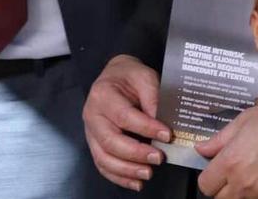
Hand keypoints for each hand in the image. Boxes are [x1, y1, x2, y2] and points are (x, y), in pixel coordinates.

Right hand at [83, 54, 171, 191]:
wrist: (115, 75)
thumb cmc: (130, 76)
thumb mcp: (144, 76)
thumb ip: (153, 97)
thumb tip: (162, 124)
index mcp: (102, 94)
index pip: (124, 116)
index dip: (146, 128)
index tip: (166, 135)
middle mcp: (92, 114)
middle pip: (111, 141)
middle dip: (136, 153)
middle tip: (159, 158)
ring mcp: (90, 131)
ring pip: (104, 158)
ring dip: (127, 170)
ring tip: (148, 173)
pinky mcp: (94, 144)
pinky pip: (103, 165)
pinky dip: (119, 177)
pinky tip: (136, 183)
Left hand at [196, 97, 257, 198]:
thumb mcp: (242, 121)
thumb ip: (218, 140)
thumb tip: (200, 149)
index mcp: (230, 162)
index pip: (205, 185)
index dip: (209, 177)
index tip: (215, 171)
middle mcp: (243, 183)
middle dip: (223, 188)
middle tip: (233, 174)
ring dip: (242, 193)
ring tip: (253, 176)